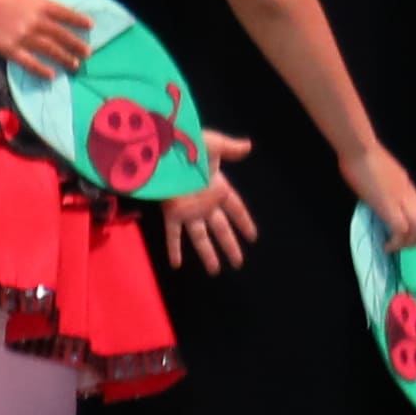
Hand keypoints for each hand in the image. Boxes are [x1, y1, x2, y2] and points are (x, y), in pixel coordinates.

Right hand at [0, 0, 96, 69]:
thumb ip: (35, 3)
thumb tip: (46, 11)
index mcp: (38, 4)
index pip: (65, 13)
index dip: (78, 20)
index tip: (90, 26)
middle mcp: (36, 21)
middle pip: (61, 35)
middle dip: (76, 44)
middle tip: (88, 53)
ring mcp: (24, 37)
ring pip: (50, 50)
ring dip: (65, 58)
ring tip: (75, 65)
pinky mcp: (10, 49)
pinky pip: (30, 62)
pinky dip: (42, 70)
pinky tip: (51, 75)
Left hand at [160, 135, 257, 270]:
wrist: (163, 150)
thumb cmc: (188, 144)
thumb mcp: (214, 144)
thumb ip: (230, 148)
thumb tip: (248, 146)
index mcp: (217, 187)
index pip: (236, 208)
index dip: (244, 221)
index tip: (252, 236)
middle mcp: (205, 203)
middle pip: (221, 229)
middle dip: (230, 245)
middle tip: (238, 262)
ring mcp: (189, 211)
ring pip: (201, 237)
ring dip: (208, 254)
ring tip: (215, 271)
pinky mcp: (173, 213)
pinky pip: (174, 235)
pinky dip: (174, 250)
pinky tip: (176, 264)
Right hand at [343, 141, 415, 248]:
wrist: (360, 149)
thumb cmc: (364, 156)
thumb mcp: (382, 173)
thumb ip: (387, 186)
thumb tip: (381, 196)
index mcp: (407, 187)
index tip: (405, 237)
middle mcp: (409, 194)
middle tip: (400, 245)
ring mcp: (401, 199)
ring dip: (407, 242)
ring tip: (393, 247)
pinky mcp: (388, 205)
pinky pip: (400, 229)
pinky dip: (396, 242)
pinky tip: (385, 245)